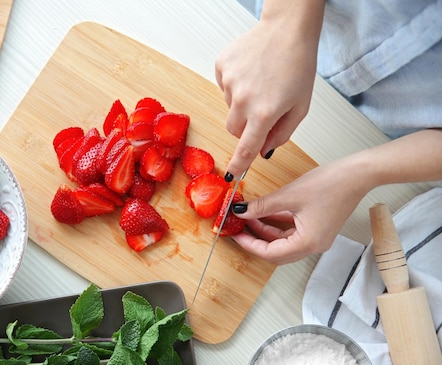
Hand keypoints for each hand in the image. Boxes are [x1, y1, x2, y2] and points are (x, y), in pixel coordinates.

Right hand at [215, 2, 323, 178]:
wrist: (287, 29)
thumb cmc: (299, 65)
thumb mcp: (300, 106)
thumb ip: (282, 134)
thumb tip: (263, 152)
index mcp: (265, 112)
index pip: (246, 148)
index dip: (238, 165)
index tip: (230, 176)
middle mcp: (243, 99)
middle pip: (233, 129)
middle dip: (246, 127)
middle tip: (263, 110)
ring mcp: (229, 82)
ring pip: (230, 107)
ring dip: (242, 103)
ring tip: (261, 82)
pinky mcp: (221, 67)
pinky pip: (224, 87)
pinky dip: (236, 84)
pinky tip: (252, 71)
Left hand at [230, 161, 368, 263]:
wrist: (358, 173)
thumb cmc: (332, 184)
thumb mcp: (289, 195)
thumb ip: (262, 206)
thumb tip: (241, 211)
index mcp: (308, 243)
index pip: (270, 253)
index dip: (249, 245)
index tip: (234, 234)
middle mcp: (313, 246)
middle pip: (276, 253)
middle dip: (255, 241)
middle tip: (238, 230)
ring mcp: (316, 238)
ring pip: (283, 243)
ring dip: (265, 232)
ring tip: (247, 218)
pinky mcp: (317, 228)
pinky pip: (291, 232)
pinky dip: (276, 225)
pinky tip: (264, 213)